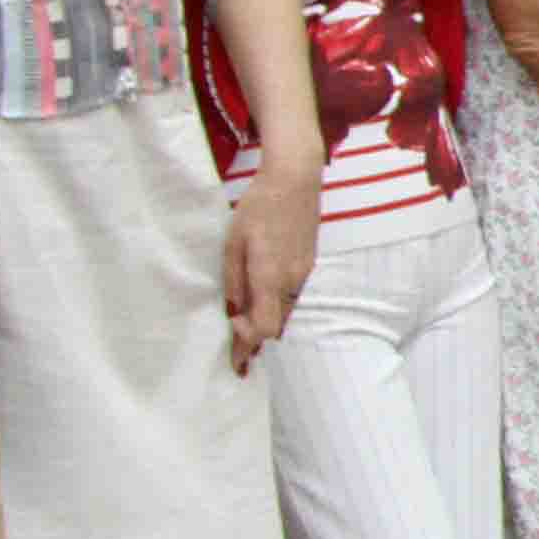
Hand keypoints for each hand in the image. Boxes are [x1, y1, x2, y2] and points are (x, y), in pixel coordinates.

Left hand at [221, 165, 318, 371]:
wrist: (294, 182)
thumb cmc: (257, 208)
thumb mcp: (233, 244)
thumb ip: (234, 281)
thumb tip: (233, 311)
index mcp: (269, 277)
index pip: (263, 327)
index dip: (246, 342)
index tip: (233, 351)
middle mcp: (290, 282)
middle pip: (276, 326)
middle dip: (255, 341)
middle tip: (238, 356)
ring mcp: (302, 275)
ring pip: (285, 313)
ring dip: (266, 325)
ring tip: (245, 332)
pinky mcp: (306, 267)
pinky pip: (290, 299)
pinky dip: (275, 309)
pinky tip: (262, 305)